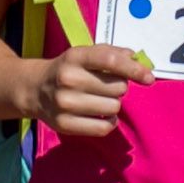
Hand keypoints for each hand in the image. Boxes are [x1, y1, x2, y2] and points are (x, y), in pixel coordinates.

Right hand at [27, 42, 150, 142]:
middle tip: (105, 86)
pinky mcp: (64, 124)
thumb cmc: (69, 69)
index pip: (110, 61)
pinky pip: (103, 128)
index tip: (149, 78)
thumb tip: (137, 60)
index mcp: (75, 57)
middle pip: (118, 87)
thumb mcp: (85, 54)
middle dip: (119, 87)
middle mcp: (68, 79)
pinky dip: (109, 123)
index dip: (134, 69)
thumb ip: (112, 53)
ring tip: (100, 99)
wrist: (35, 89)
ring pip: (113, 108)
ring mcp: (64, 104)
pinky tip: (101, 115)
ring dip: (113, 104)